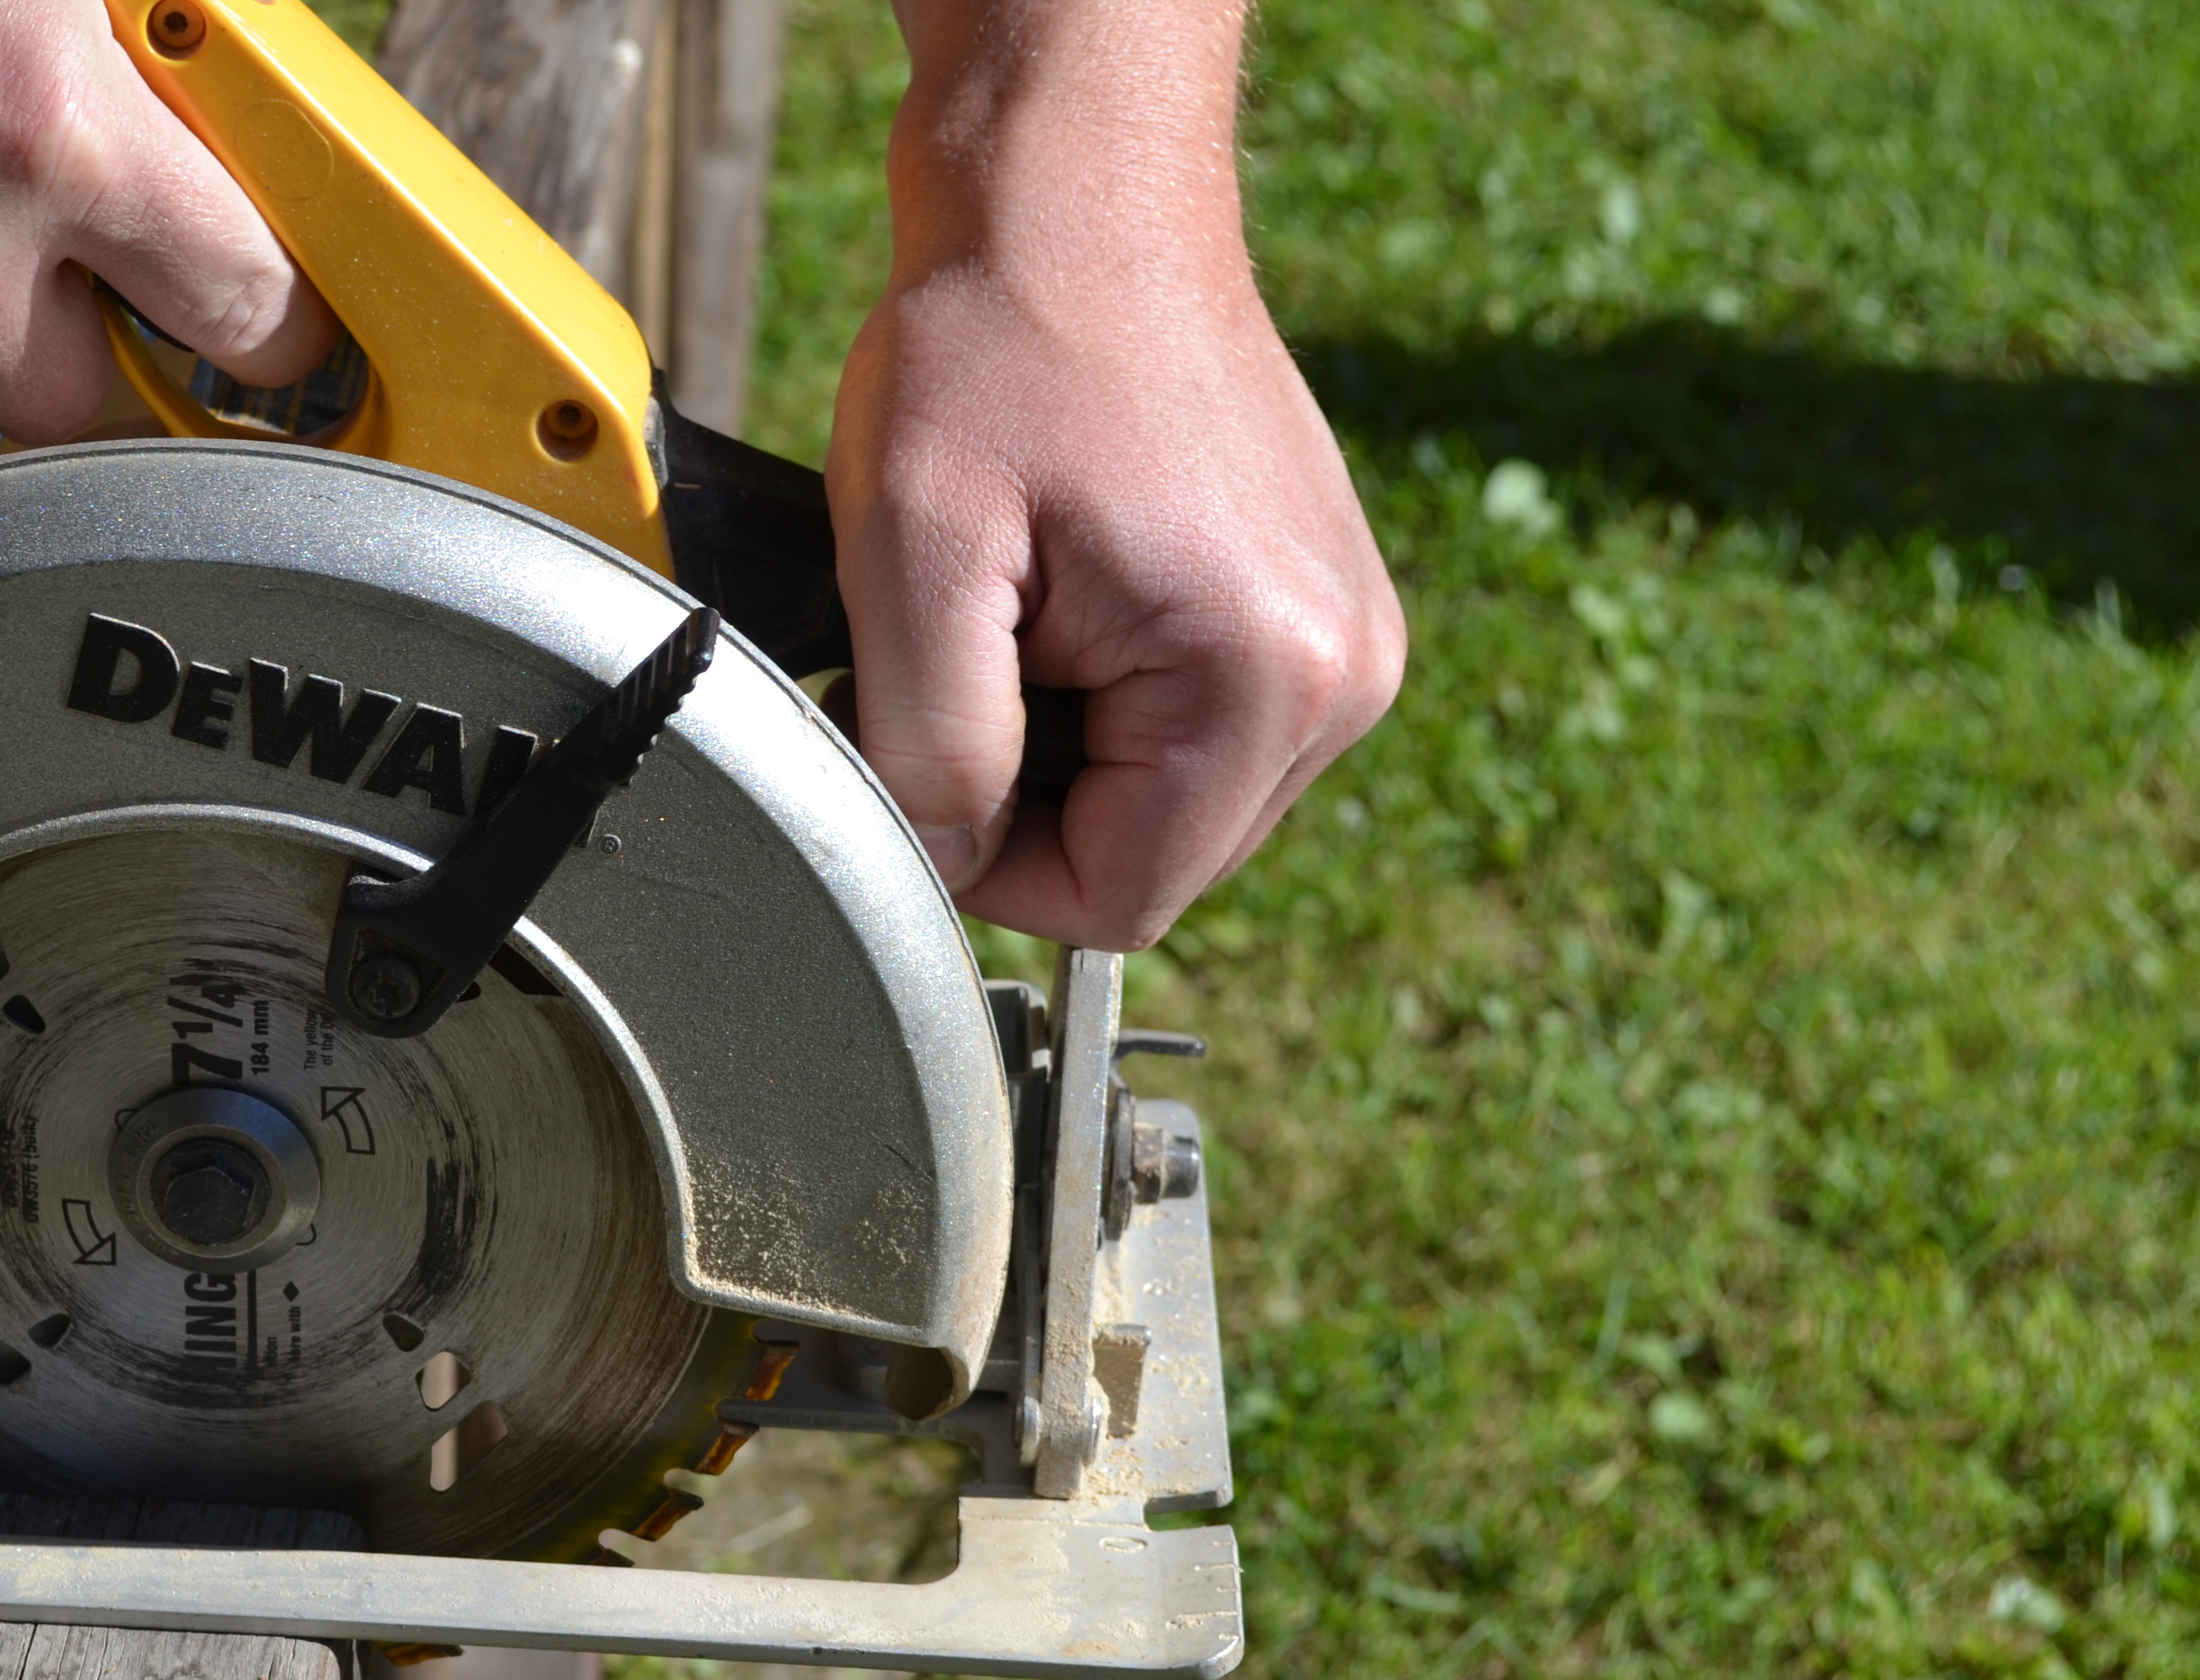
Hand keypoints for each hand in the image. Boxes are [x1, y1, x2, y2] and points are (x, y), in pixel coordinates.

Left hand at [828, 0, 1402, 948]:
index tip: (923, 752)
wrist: (1077, 198)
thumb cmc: (996, 344)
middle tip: (972, 647)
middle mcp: (1347, 677)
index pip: (1120, 899)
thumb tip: (941, 861)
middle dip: (1034, 795)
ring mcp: (1347, 644)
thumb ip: (928, 746)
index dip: (989, 866)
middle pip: (1154, 859)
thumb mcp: (913, 552)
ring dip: (1067, 741)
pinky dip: (1109, 693)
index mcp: (1271, 680)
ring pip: (1170, 801)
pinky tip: (1068, 590)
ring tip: (1023, 603)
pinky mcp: (1320, 614)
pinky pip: (1197, 729)